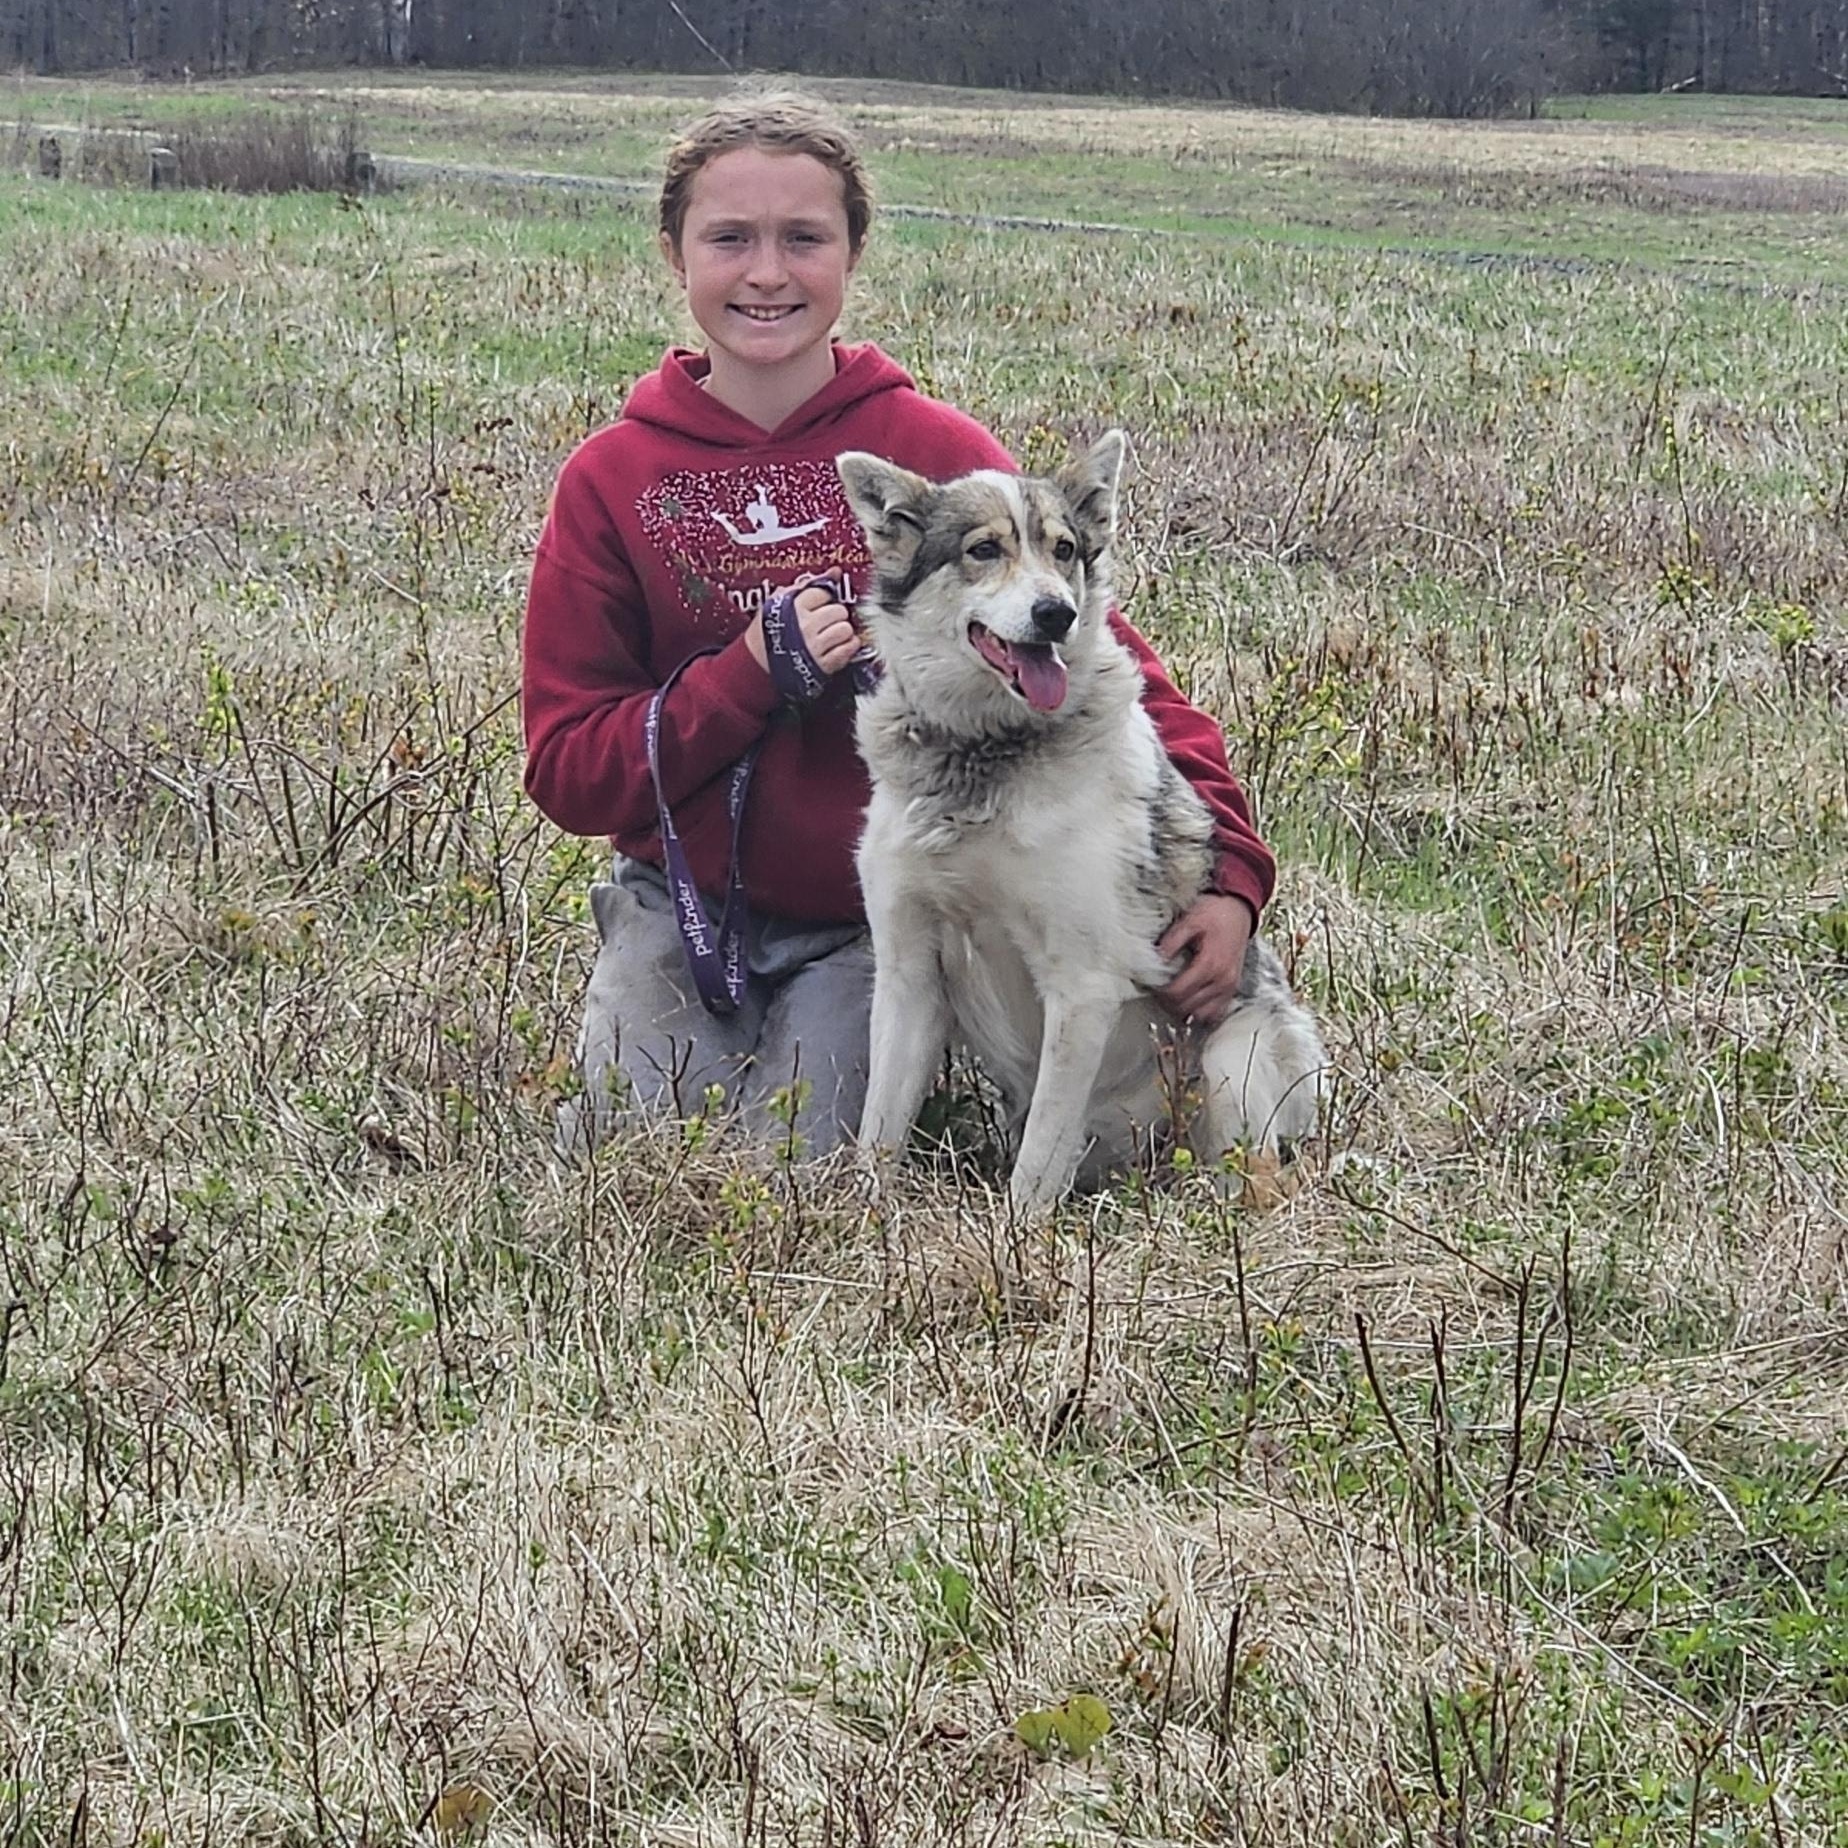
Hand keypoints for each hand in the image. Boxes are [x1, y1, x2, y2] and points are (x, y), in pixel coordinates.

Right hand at [744, 574, 861, 675]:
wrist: (757, 664)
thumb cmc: (769, 631)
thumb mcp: (779, 601)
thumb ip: (806, 585)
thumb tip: (834, 572)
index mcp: (794, 608)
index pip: (823, 593)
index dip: (823, 598)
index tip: (818, 605)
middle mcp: (805, 626)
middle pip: (838, 610)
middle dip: (835, 614)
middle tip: (827, 620)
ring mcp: (815, 647)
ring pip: (846, 629)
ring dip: (842, 631)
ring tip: (832, 634)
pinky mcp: (823, 664)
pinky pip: (848, 649)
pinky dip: (848, 646)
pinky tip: (838, 646)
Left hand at [1157, 894, 1253, 1025]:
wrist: (1238, 911)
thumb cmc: (1215, 913)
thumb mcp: (1190, 921)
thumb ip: (1171, 941)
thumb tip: (1156, 960)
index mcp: (1210, 964)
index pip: (1178, 993)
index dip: (1160, 993)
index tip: (1151, 984)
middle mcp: (1223, 980)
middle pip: (1187, 1008)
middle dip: (1168, 1002)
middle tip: (1158, 990)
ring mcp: (1229, 987)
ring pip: (1201, 1016)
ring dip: (1184, 1010)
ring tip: (1172, 996)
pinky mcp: (1232, 989)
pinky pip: (1215, 1013)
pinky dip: (1200, 1011)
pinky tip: (1189, 1000)